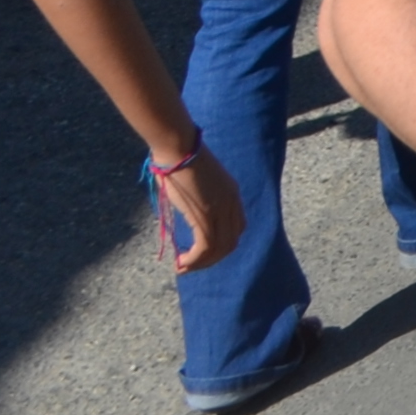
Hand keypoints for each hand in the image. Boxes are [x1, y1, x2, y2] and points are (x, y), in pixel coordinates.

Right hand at [151, 148, 243, 272]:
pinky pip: (205, 247)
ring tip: (183, 267)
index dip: (222, 244)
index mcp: (232, 193)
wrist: (179, 147)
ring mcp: (220, 209)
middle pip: (230, 242)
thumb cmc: (179, 160)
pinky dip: (194, 260)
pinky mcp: (205, 214)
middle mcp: (231, 202)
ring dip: (201, 263)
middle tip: (190, 265)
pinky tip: (181, 262)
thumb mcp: (197, 180)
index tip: (202, 251)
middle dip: (212, 259)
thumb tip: (185, 208)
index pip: (236, 227)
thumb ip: (198, 196)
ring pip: (219, 249)